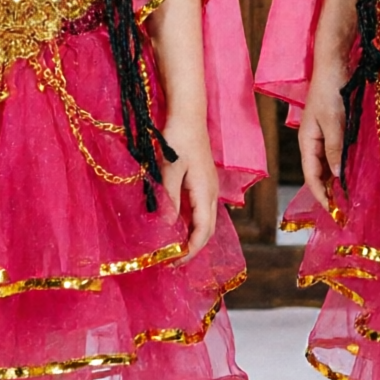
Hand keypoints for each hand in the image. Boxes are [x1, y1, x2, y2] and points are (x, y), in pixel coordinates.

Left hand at [161, 121, 222, 258]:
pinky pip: (199, 210)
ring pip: (204, 220)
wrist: (188, 115)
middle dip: (193, 248)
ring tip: (172, 248)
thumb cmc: (177, 139)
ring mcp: (208, 187)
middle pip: (207, 229)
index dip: (191, 250)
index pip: (203, 231)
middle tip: (172, 262)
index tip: (175, 263)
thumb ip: (169, 199)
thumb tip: (168, 227)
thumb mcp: (169, 170)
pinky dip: (190, 223)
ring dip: (191, 236)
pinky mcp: (202, 182)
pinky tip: (175, 225)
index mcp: (205, 192)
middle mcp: (211, 193)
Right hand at [298, 53, 348, 215]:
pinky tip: (356, 172)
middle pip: (319, 174)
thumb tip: (337, 177)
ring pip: (329, 165)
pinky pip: (338, 153)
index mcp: (306, 141)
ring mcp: (324, 136)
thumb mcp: (333, 122)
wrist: (334, 65)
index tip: (333, 211)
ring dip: (338, 180)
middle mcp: (313, 142)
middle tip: (346, 209)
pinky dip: (344, 165)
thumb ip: (335, 149)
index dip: (320, 195)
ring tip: (352, 196)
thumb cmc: (330, 91)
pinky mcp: (335, 129)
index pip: (311, 176)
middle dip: (330, 191)